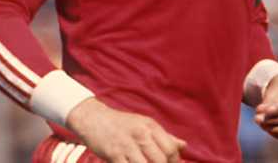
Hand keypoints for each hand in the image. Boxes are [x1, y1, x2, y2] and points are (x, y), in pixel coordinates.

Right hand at [66, 97, 185, 162]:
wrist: (93, 119)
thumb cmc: (123, 124)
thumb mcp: (145, 125)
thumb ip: (165, 136)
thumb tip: (183, 146)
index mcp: (151, 127)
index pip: (170, 148)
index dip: (175, 162)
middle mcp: (140, 135)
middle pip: (160, 160)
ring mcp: (126, 145)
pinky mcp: (113, 155)